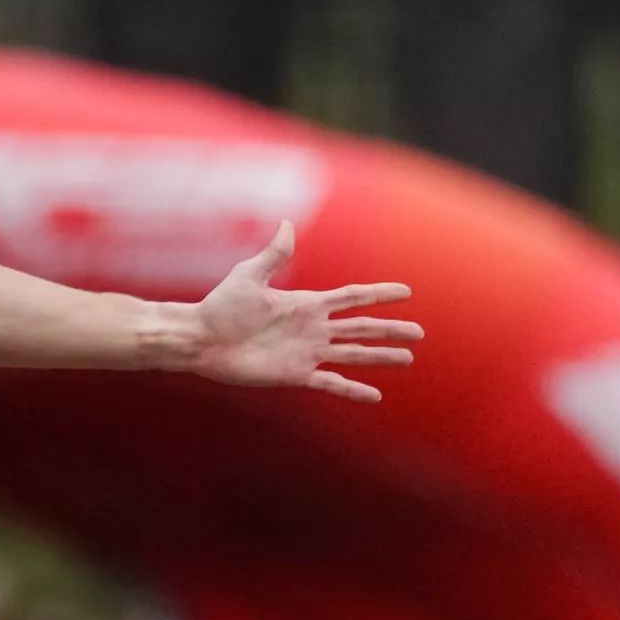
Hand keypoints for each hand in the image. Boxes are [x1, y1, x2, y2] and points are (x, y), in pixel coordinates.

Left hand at [183, 221, 418, 401]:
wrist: (199, 340)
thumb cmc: (219, 306)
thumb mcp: (248, 276)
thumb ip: (273, 255)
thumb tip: (287, 224)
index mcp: (306, 304)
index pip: (352, 297)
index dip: (378, 294)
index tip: (406, 292)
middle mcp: (312, 328)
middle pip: (362, 327)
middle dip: (391, 329)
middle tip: (420, 333)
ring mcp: (306, 353)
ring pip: (353, 354)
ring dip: (380, 357)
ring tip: (407, 360)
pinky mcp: (295, 375)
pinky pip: (331, 383)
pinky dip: (353, 390)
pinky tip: (374, 395)